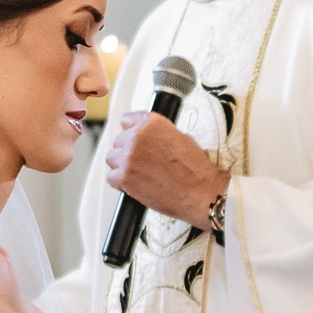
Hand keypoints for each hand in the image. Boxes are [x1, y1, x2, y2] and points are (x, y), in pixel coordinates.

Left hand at [104, 111, 227, 225]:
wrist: (200, 193)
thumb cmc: (196, 170)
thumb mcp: (180, 138)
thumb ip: (157, 134)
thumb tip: (147, 138)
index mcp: (152, 123)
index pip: (127, 120)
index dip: (130, 132)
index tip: (133, 139)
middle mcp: (138, 136)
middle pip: (118, 141)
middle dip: (128, 152)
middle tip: (142, 163)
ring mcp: (129, 156)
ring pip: (112, 159)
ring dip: (122, 166)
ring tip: (139, 175)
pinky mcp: (125, 177)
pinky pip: (111, 178)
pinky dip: (121, 183)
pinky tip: (135, 185)